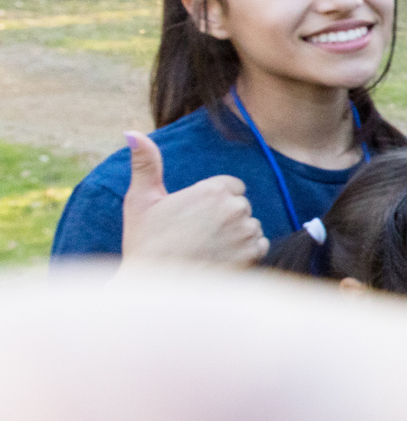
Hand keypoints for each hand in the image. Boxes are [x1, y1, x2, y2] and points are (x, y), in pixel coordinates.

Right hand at [120, 132, 266, 266]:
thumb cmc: (145, 244)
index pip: (231, 187)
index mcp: (212, 190)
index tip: (194, 216)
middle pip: (241, 206)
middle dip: (224, 218)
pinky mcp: (253, 255)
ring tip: (206, 249)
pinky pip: (260, 246)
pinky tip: (221, 259)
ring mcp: (246, 232)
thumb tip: (132, 132)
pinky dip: (246, 252)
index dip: (213, 201)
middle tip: (196, 236)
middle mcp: (235, 207)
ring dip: (236, 235)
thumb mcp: (141, 200)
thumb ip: (146, 164)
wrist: (155, 288)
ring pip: (250, 226)